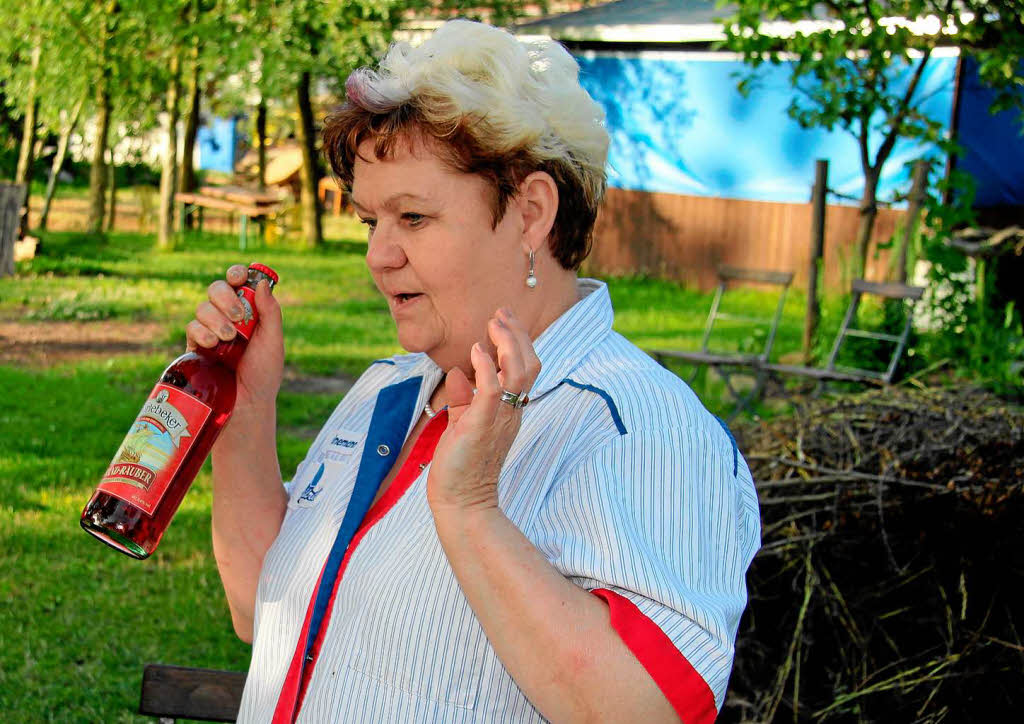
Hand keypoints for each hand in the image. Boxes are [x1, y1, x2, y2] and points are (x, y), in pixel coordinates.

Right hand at [184, 264, 283, 408]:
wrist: (246, 404)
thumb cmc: (264, 374)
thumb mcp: (273, 342)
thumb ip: (270, 312)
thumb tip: (262, 282)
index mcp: (249, 312)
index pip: (238, 283)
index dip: (236, 274)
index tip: (238, 277)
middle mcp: (228, 317)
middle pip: (217, 289)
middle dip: (225, 298)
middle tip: (239, 316)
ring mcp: (210, 330)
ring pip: (202, 307)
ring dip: (216, 318)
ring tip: (228, 338)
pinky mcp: (196, 347)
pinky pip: (191, 327)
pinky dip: (201, 331)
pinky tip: (211, 343)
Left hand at [427, 307, 540, 512]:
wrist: (461, 501)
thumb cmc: (461, 465)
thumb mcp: (463, 423)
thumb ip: (463, 398)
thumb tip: (457, 372)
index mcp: (510, 410)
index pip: (525, 369)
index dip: (518, 342)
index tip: (503, 319)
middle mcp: (512, 411)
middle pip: (530, 365)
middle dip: (517, 335)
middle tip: (502, 313)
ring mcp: (500, 418)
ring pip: (519, 372)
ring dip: (507, 343)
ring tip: (494, 323)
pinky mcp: (482, 425)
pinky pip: (492, 390)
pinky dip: (486, 366)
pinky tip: (476, 349)